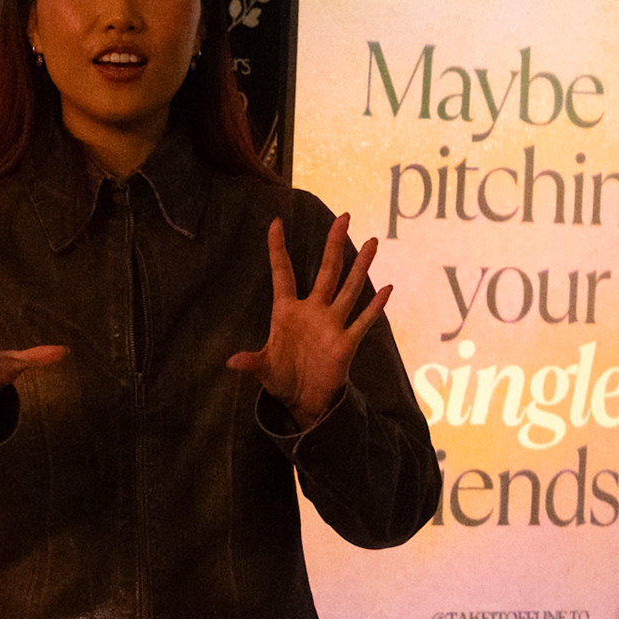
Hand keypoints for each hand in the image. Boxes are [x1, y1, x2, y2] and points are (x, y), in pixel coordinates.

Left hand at [227, 213, 392, 429]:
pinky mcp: (346, 343)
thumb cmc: (281, 379)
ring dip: (360, 266)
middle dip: (334, 244)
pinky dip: (375, 307)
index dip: (277, 249)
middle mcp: (312, 311)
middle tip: (344, 217)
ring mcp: (332, 324)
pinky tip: (387, 289)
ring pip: (349, 289)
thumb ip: (251, 362)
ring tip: (371, 242)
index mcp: (286, 311)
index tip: (275, 223)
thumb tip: (231, 363)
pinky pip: (363, 321)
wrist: (302, 401)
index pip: (282, 273)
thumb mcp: (263, 369)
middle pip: (327, 271)